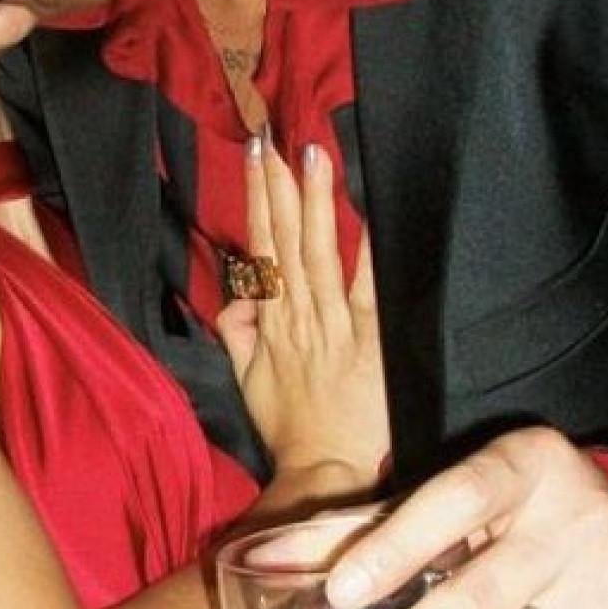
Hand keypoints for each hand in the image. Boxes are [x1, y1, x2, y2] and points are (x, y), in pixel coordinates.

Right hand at [216, 137, 389, 488]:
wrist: (324, 470)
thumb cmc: (290, 429)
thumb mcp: (248, 382)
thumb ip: (238, 335)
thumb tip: (234, 300)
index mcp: (271, 324)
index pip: (260, 249)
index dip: (258, 199)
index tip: (257, 156)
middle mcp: (298, 318)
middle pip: (285, 241)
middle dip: (280, 186)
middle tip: (279, 139)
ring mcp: (334, 328)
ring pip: (320, 255)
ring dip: (316, 205)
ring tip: (315, 159)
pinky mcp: (370, 344)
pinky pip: (369, 292)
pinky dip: (370, 256)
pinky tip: (373, 219)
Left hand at [313, 428, 607, 608]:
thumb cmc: (513, 513)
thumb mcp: (455, 498)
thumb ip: (368, 525)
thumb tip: (264, 557)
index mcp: (525, 466)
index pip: (456, 499)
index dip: (397, 546)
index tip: (338, 593)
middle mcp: (572, 523)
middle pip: (476, 600)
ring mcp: (605, 590)